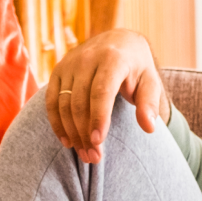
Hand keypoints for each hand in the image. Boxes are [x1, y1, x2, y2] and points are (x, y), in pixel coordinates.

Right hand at [47, 29, 168, 163]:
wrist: (117, 42)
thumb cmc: (136, 68)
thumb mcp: (150, 81)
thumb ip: (149, 103)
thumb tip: (149, 127)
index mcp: (113, 59)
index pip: (101, 91)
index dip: (98, 118)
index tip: (98, 142)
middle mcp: (87, 58)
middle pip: (80, 102)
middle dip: (84, 133)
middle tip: (94, 157)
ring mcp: (69, 64)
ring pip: (64, 104)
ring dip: (71, 132)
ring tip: (84, 154)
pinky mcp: (58, 71)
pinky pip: (51, 101)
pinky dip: (57, 123)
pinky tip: (67, 141)